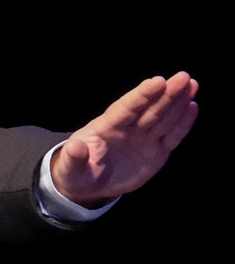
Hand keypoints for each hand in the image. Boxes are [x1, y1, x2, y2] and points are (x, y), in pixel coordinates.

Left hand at [50, 72, 198, 205]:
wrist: (88, 185)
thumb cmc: (76, 172)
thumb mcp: (70, 169)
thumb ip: (74, 158)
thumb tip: (74, 147)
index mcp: (106, 128)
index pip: (126, 108)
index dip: (141, 95)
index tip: (157, 81)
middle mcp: (128, 129)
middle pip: (149, 109)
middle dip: (166, 93)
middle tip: (183, 77)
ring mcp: (143, 139)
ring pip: (163, 118)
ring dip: (178, 102)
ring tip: (192, 85)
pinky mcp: (156, 152)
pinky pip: (171, 137)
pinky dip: (182, 124)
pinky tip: (192, 107)